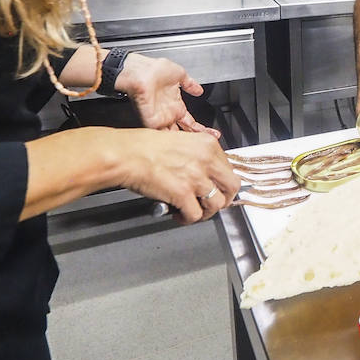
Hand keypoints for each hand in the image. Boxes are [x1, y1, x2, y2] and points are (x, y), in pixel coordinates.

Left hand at [115, 53, 220, 138]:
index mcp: (176, 105)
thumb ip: (190, 84)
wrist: (141, 70)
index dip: (201, 129)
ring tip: (197, 149)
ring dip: (183, 143)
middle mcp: (169, 114)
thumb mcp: (179, 75)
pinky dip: (170, 140)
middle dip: (195, 141)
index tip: (213, 133)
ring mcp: (160, 119)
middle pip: (184, 133)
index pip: (190, 122)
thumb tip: (199, 90)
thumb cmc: (155, 70)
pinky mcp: (151, 121)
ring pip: (173, 137)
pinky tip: (181, 144)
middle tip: (208, 146)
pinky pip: (161, 134)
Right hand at [121, 129, 239, 223]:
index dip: (221, 182)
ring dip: (206, 211)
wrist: (127, 154)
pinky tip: (180, 215)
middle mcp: (206, 160)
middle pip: (232, 187)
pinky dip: (188, 219)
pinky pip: (196, 215)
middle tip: (213, 204)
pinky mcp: (183, 194)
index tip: (216, 187)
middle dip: (224, 199)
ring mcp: (196, 178)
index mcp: (207, 144)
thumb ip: (197, 155)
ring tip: (194, 211)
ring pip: (217, 204)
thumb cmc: (144, 147)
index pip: (229, 168)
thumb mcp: (181, 140)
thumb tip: (204, 171)